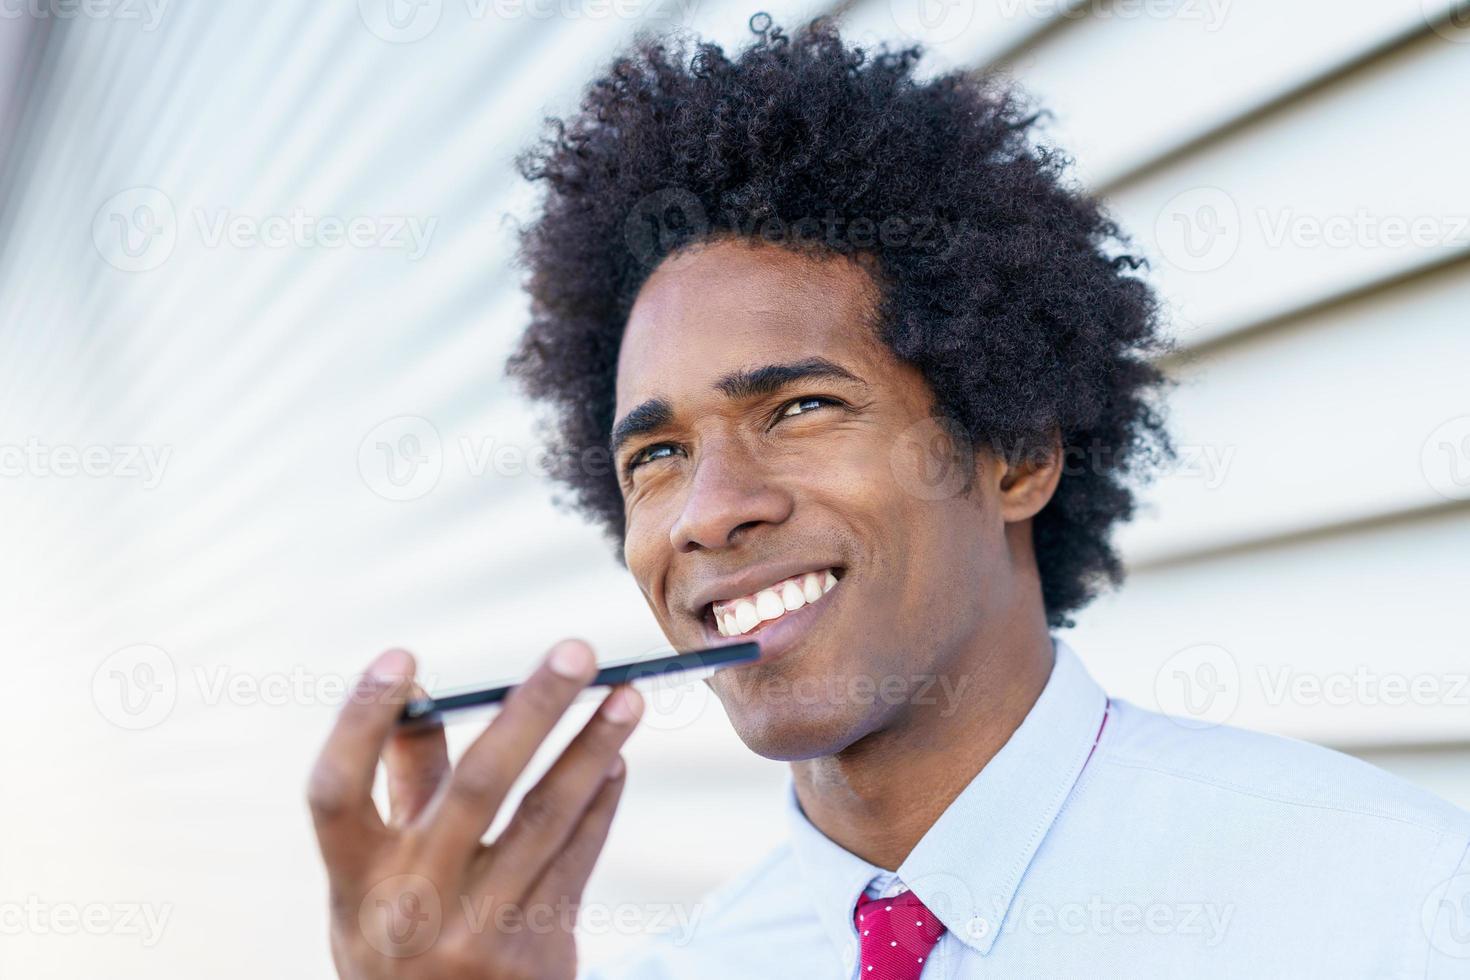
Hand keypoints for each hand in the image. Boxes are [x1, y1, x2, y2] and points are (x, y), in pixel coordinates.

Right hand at [307, 640, 641, 978]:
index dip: (360, 722)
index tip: (401, 658)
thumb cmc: (403, 945)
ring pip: (547, 818)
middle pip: (475, 787)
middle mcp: (413, 907)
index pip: (336, 792)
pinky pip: (578, 858)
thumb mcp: (373, 888)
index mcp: (354, 884)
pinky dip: (599, 803)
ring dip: (593, 749)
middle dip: (533, 710)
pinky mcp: (538, 951)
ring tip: (627, 697)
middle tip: (578, 653)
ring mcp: (479, 933)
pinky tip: (615, 761)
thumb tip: (420, 700)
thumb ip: (401, 794)